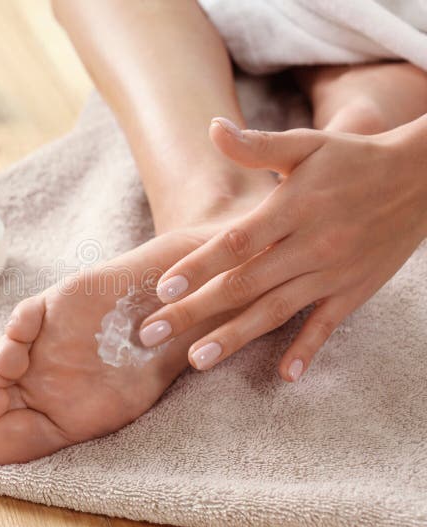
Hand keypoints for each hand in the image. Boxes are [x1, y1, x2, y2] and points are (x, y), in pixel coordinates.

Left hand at [139, 116, 426, 380]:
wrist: (424, 178)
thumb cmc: (353, 159)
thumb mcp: (306, 145)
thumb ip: (257, 146)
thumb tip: (212, 127)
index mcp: (292, 209)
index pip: (236, 243)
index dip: (198, 267)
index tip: (162, 288)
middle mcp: (310, 245)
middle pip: (243, 284)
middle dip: (194, 311)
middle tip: (151, 334)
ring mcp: (333, 272)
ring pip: (275, 310)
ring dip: (234, 337)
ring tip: (196, 361)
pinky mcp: (355, 291)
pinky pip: (328, 325)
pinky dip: (308, 349)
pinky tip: (286, 375)